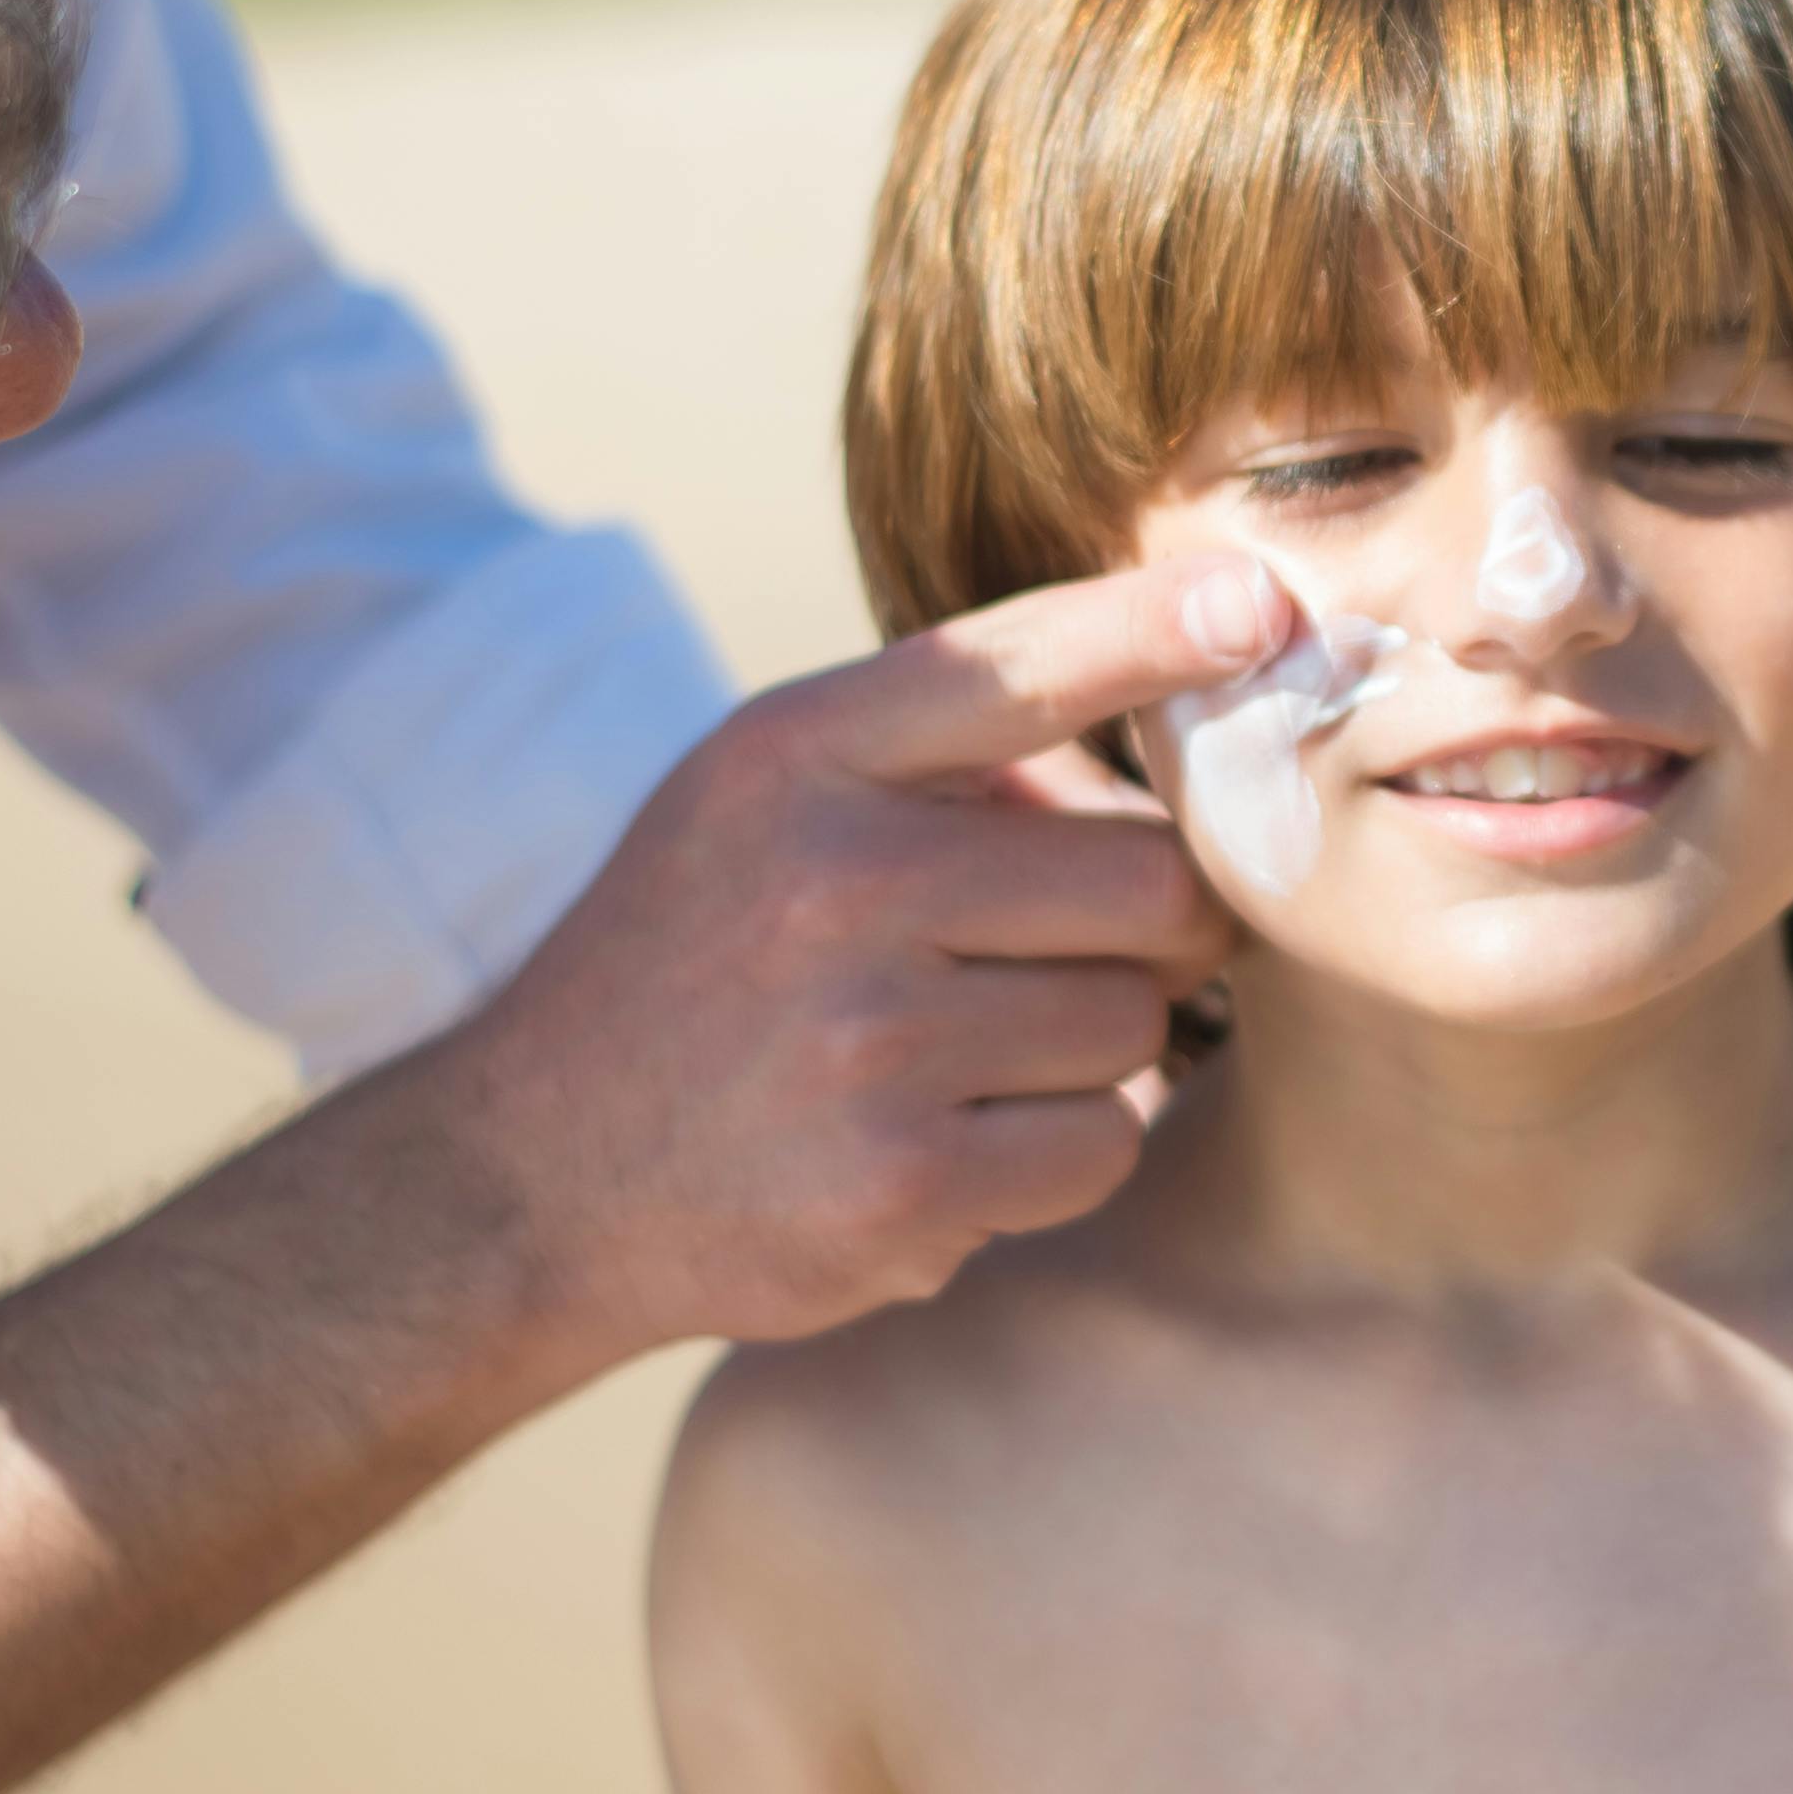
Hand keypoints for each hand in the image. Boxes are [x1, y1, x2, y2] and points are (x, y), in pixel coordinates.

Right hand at [425, 551, 1275, 1358]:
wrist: (531, 1174)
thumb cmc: (702, 955)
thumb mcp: (771, 796)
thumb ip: (948, 745)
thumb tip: (1185, 711)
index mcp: (801, 756)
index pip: (1022, 666)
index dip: (1159, 629)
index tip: (1261, 604)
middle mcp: (833, 882)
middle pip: (1150, 881)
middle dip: (1150, 920)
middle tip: (1082, 945)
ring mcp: (866, 1043)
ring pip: (1135, 1020)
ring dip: (1091, 1044)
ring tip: (966, 1052)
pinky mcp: (899, 1189)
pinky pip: (1101, 1145)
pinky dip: (1059, 1152)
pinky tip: (952, 1141)